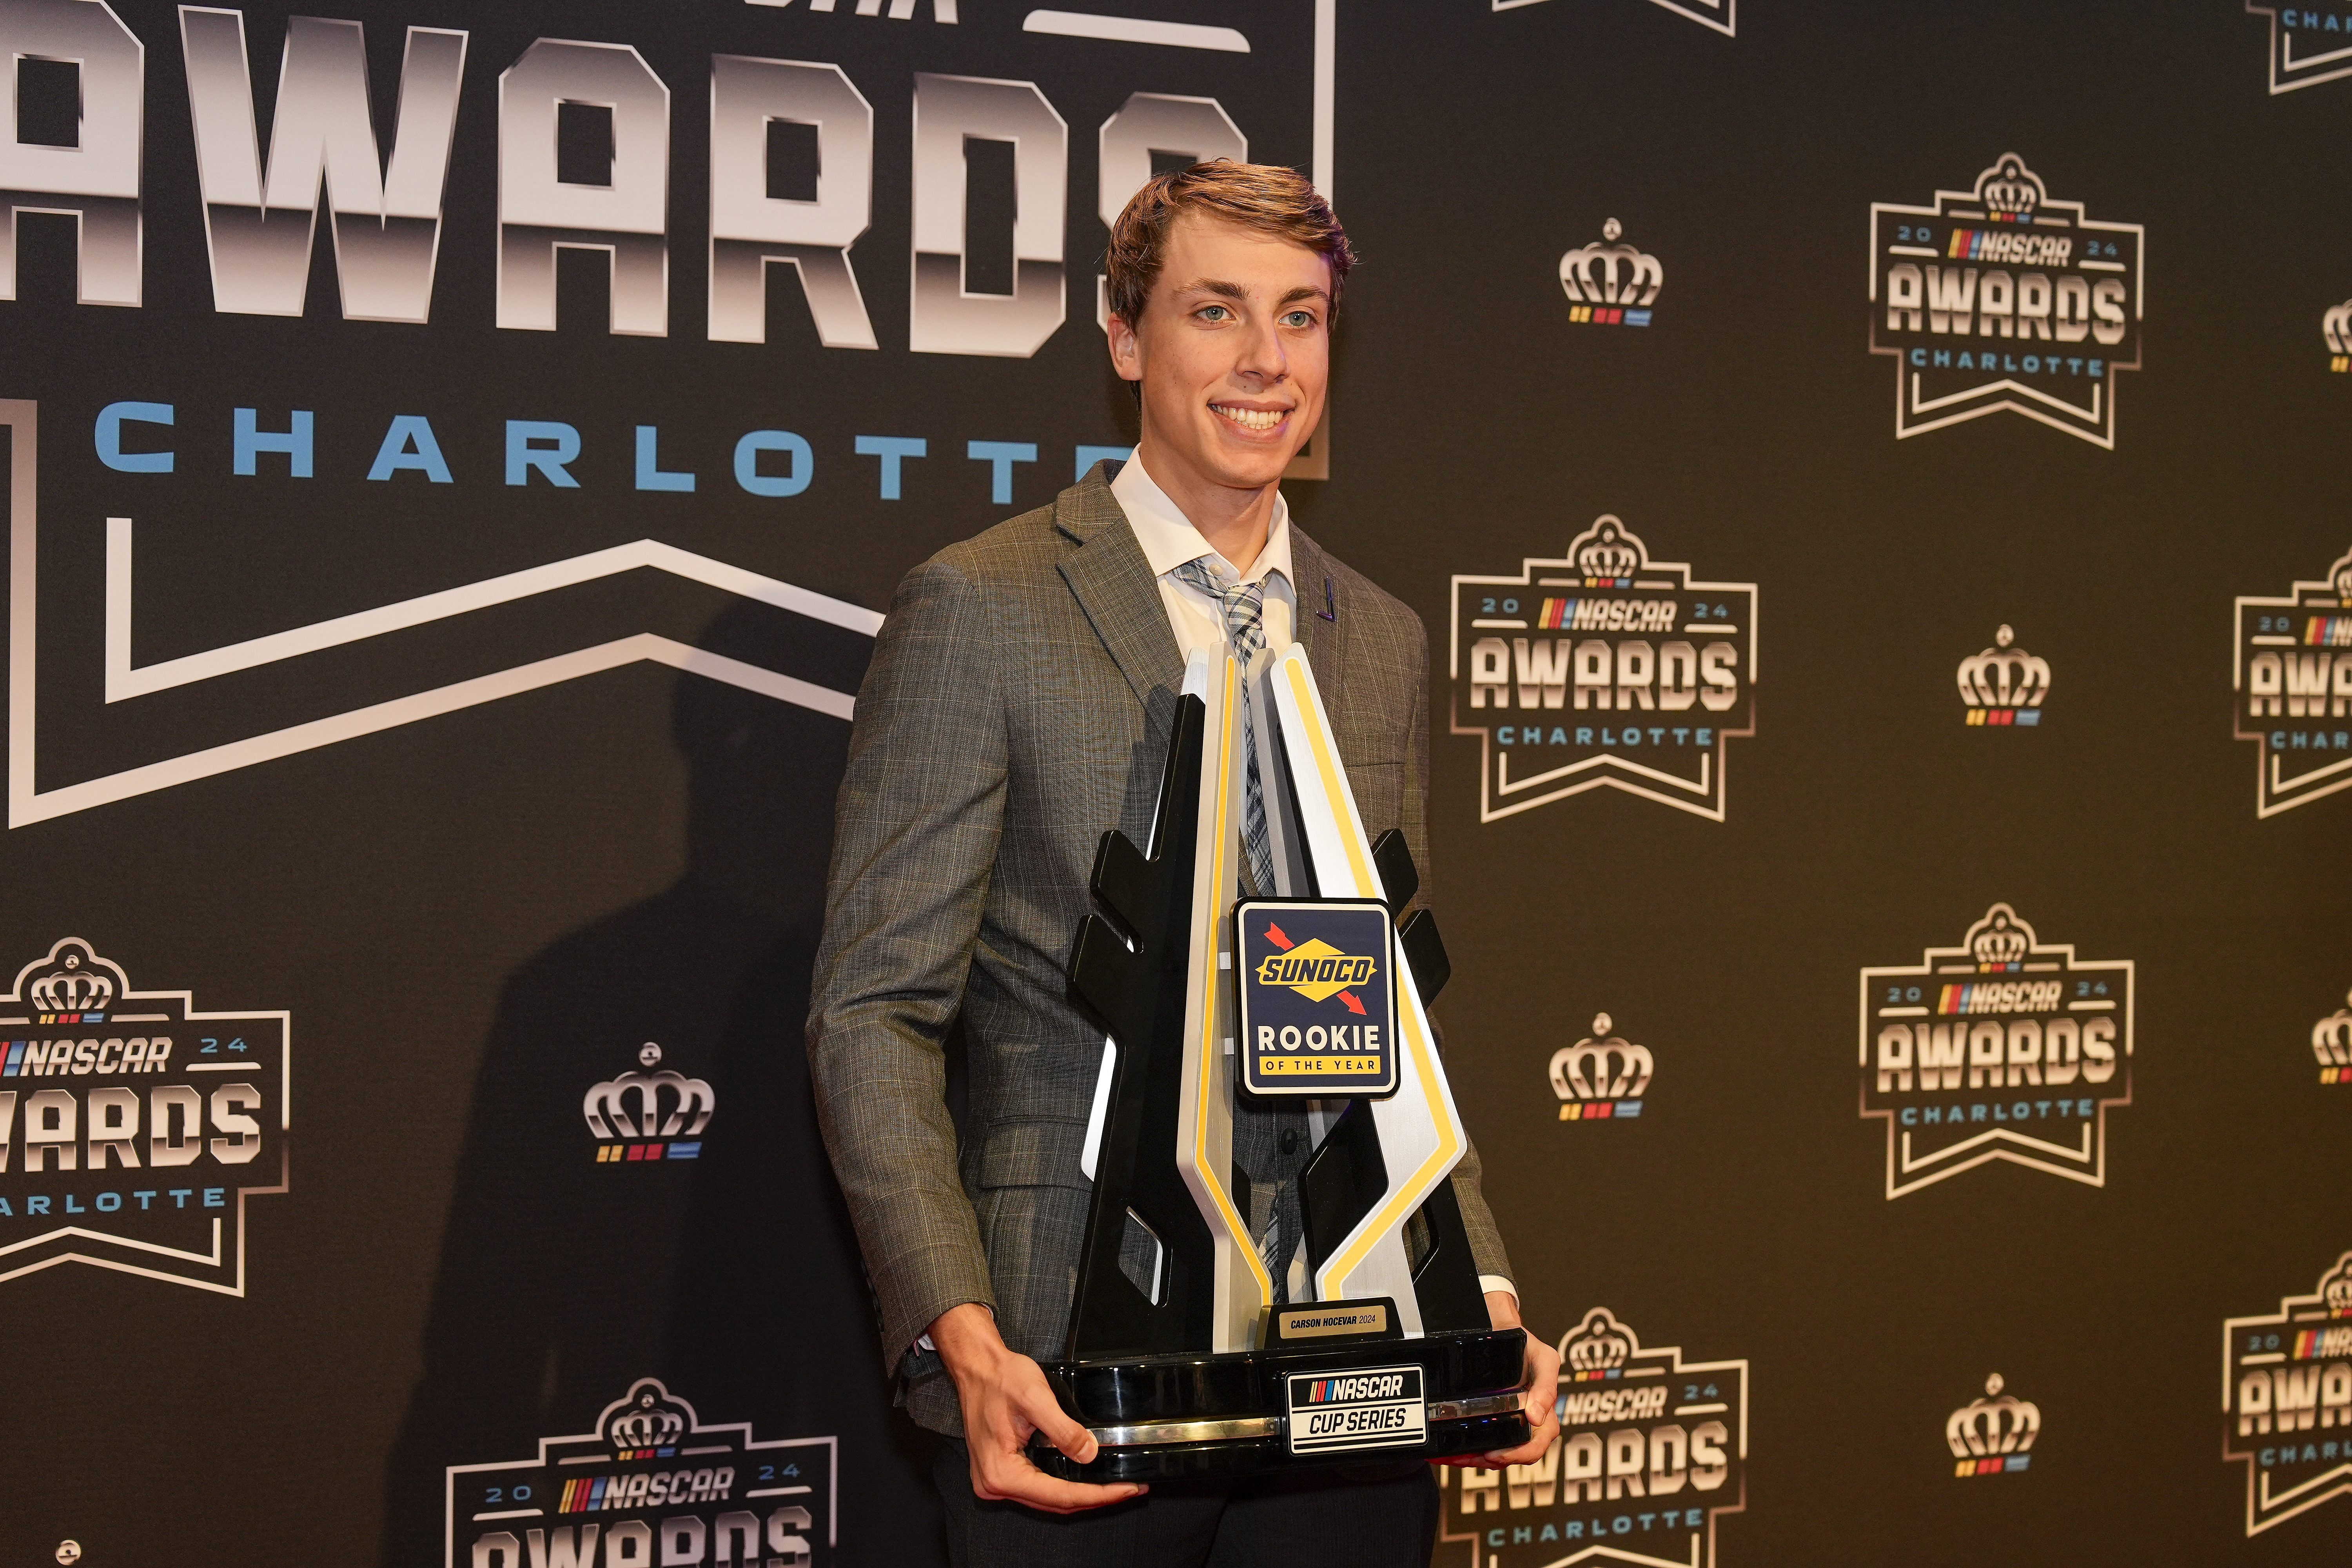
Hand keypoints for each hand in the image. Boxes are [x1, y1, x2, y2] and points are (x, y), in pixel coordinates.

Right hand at [929, 1303, 1148, 1513]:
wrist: (977, 1367)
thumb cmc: (998, 1378)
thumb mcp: (1036, 1398)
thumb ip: (1063, 1430)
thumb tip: (1089, 1454)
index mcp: (1001, 1473)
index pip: (1060, 1495)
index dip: (1097, 1495)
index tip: (1126, 1489)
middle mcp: (995, 1484)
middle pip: (1056, 1502)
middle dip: (1095, 1498)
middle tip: (1129, 1490)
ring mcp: (997, 1481)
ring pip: (1049, 1499)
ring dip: (1083, 1494)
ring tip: (1115, 1487)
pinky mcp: (1003, 1472)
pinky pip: (1040, 1488)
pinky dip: (1066, 1486)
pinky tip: (1087, 1480)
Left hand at [1433, 1291, 1560, 1469]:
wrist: (1499, 1327)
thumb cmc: (1524, 1344)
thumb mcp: (1543, 1358)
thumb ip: (1546, 1384)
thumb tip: (1537, 1416)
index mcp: (1543, 1408)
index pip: (1540, 1440)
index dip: (1522, 1452)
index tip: (1497, 1453)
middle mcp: (1527, 1417)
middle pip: (1517, 1452)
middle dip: (1495, 1460)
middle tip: (1473, 1457)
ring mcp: (1507, 1418)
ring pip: (1496, 1451)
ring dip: (1475, 1459)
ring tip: (1453, 1457)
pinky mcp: (1488, 1419)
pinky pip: (1480, 1441)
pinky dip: (1464, 1450)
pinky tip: (1446, 1453)